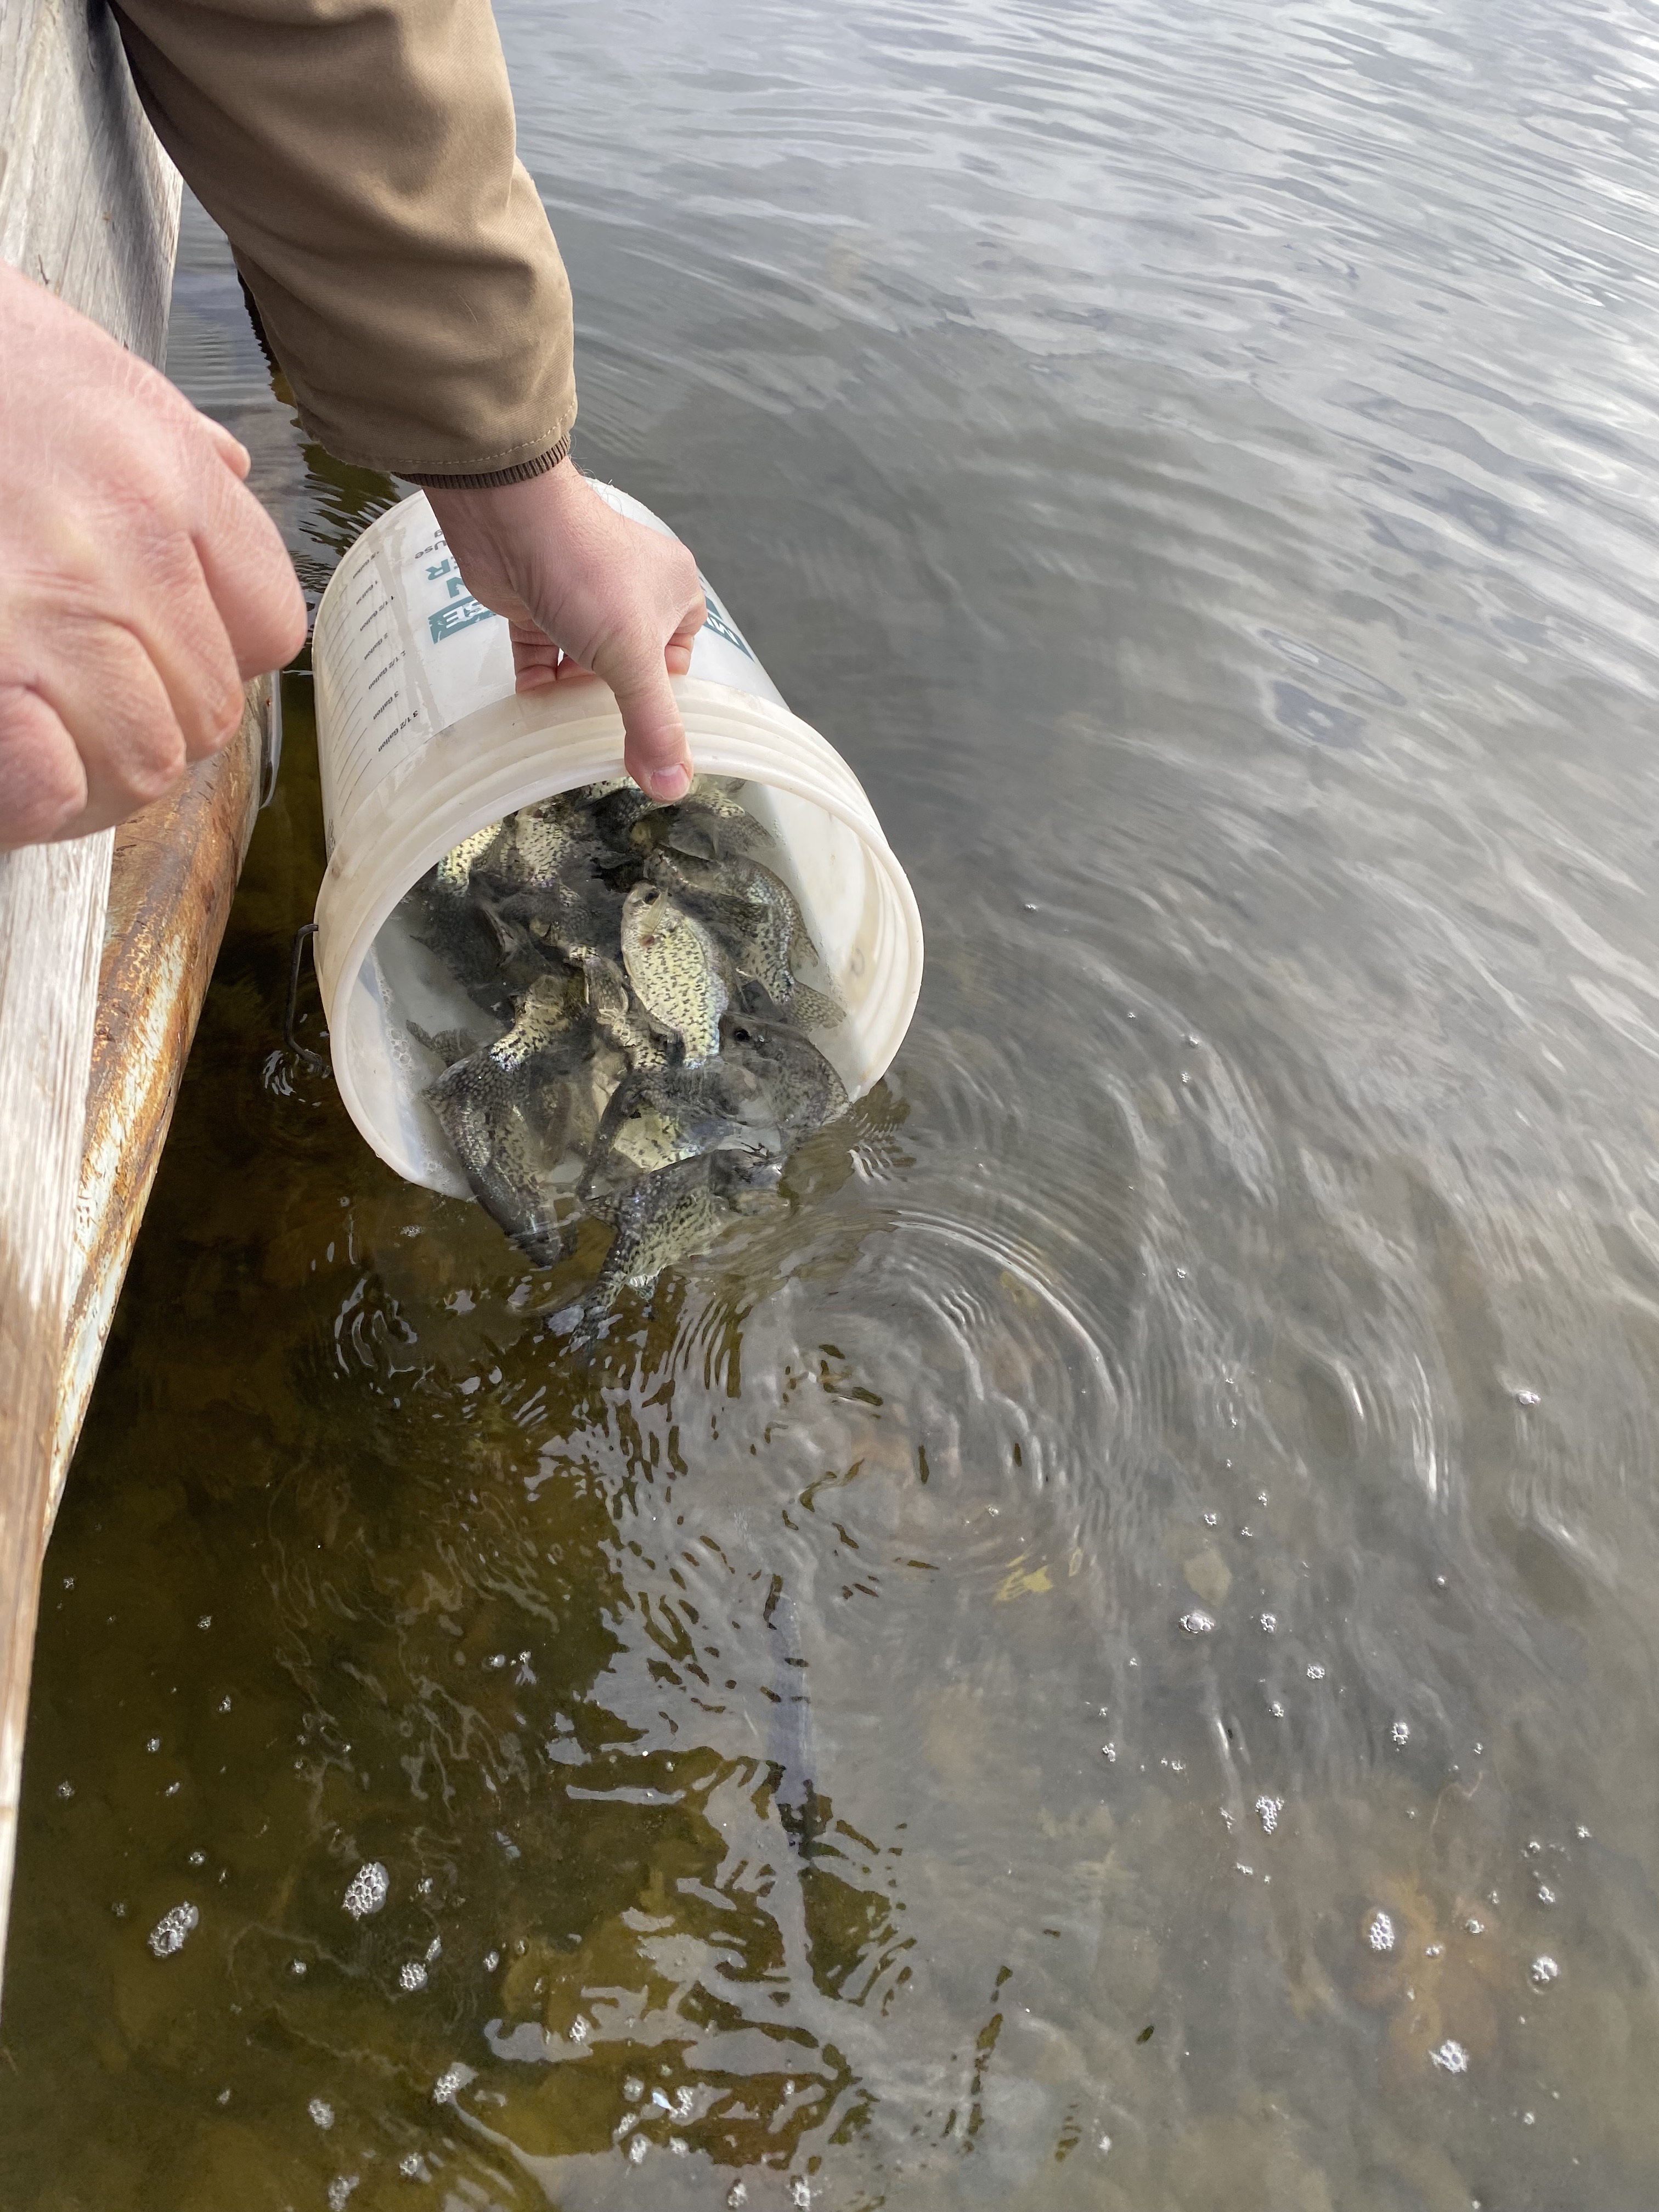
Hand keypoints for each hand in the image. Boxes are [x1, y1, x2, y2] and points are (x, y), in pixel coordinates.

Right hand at [0, 262, 306, 848]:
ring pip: (146, 762)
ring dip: (93, 776)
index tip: (155, 660)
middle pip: (210, 710)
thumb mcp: (70, 359)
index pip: (268, 626)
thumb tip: (222, 466)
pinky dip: (32, 796)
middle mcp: (127, 537)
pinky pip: (53, 783)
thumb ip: (159, 430)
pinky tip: (7, 766)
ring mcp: (51, 604)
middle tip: (76, 715)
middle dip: (149, 727)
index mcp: (164, 466)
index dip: (214, 660)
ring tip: (35, 736)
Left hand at [426, 459, 706, 799]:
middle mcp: (632, 590)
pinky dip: (538, 679)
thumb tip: (673, 786)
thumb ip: (651, 724)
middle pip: (629, 666)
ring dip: (571, 694)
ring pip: (583, 661)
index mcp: (673, 591)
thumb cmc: (586, 574)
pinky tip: (532, 704)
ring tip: (563, 728)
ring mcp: (581, 596)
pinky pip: (542, 653)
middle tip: (599, 739)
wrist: (509, 518)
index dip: (661, 698)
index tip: (643, 733)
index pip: (678, 660)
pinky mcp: (536, 602)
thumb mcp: (631, 659)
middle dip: (612, 701)